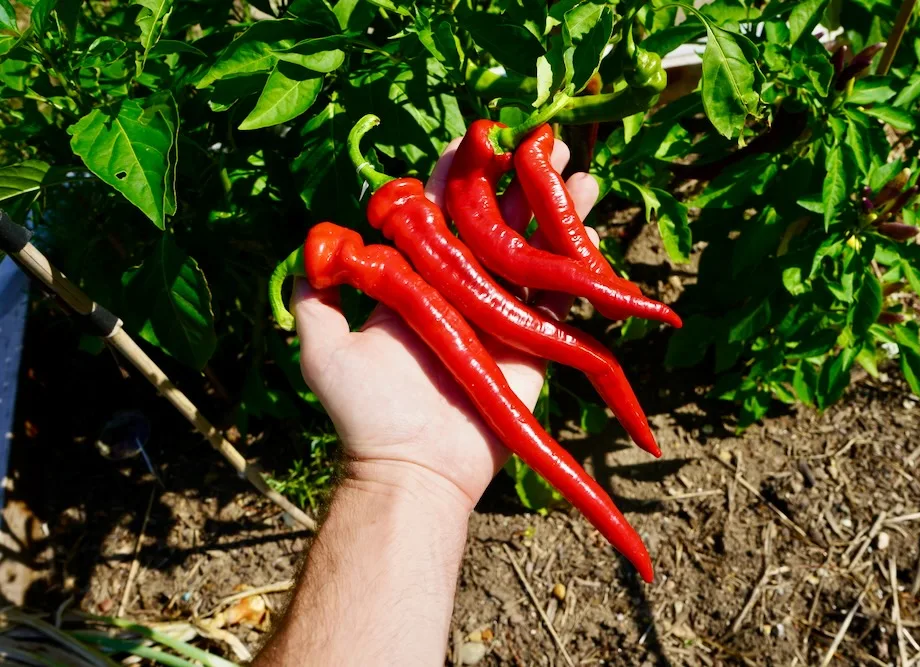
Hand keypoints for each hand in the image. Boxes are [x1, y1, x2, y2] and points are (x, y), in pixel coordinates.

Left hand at [292, 136, 598, 510]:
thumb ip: (314, 296)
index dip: (454, 177)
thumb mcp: (321, 350)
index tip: (473, 138)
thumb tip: (314, 243)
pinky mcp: (533, 342)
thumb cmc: (364, 414)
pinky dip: (576, 258)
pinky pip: (558, 294)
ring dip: (552, 205)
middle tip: (539, 138)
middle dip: (515, 178)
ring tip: (573, 164)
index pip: (437, 215)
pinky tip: (590, 218)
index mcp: (416, 283)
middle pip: (490, 221)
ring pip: (529, 248)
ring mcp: (498, 315)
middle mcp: (459, 291)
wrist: (413, 470)